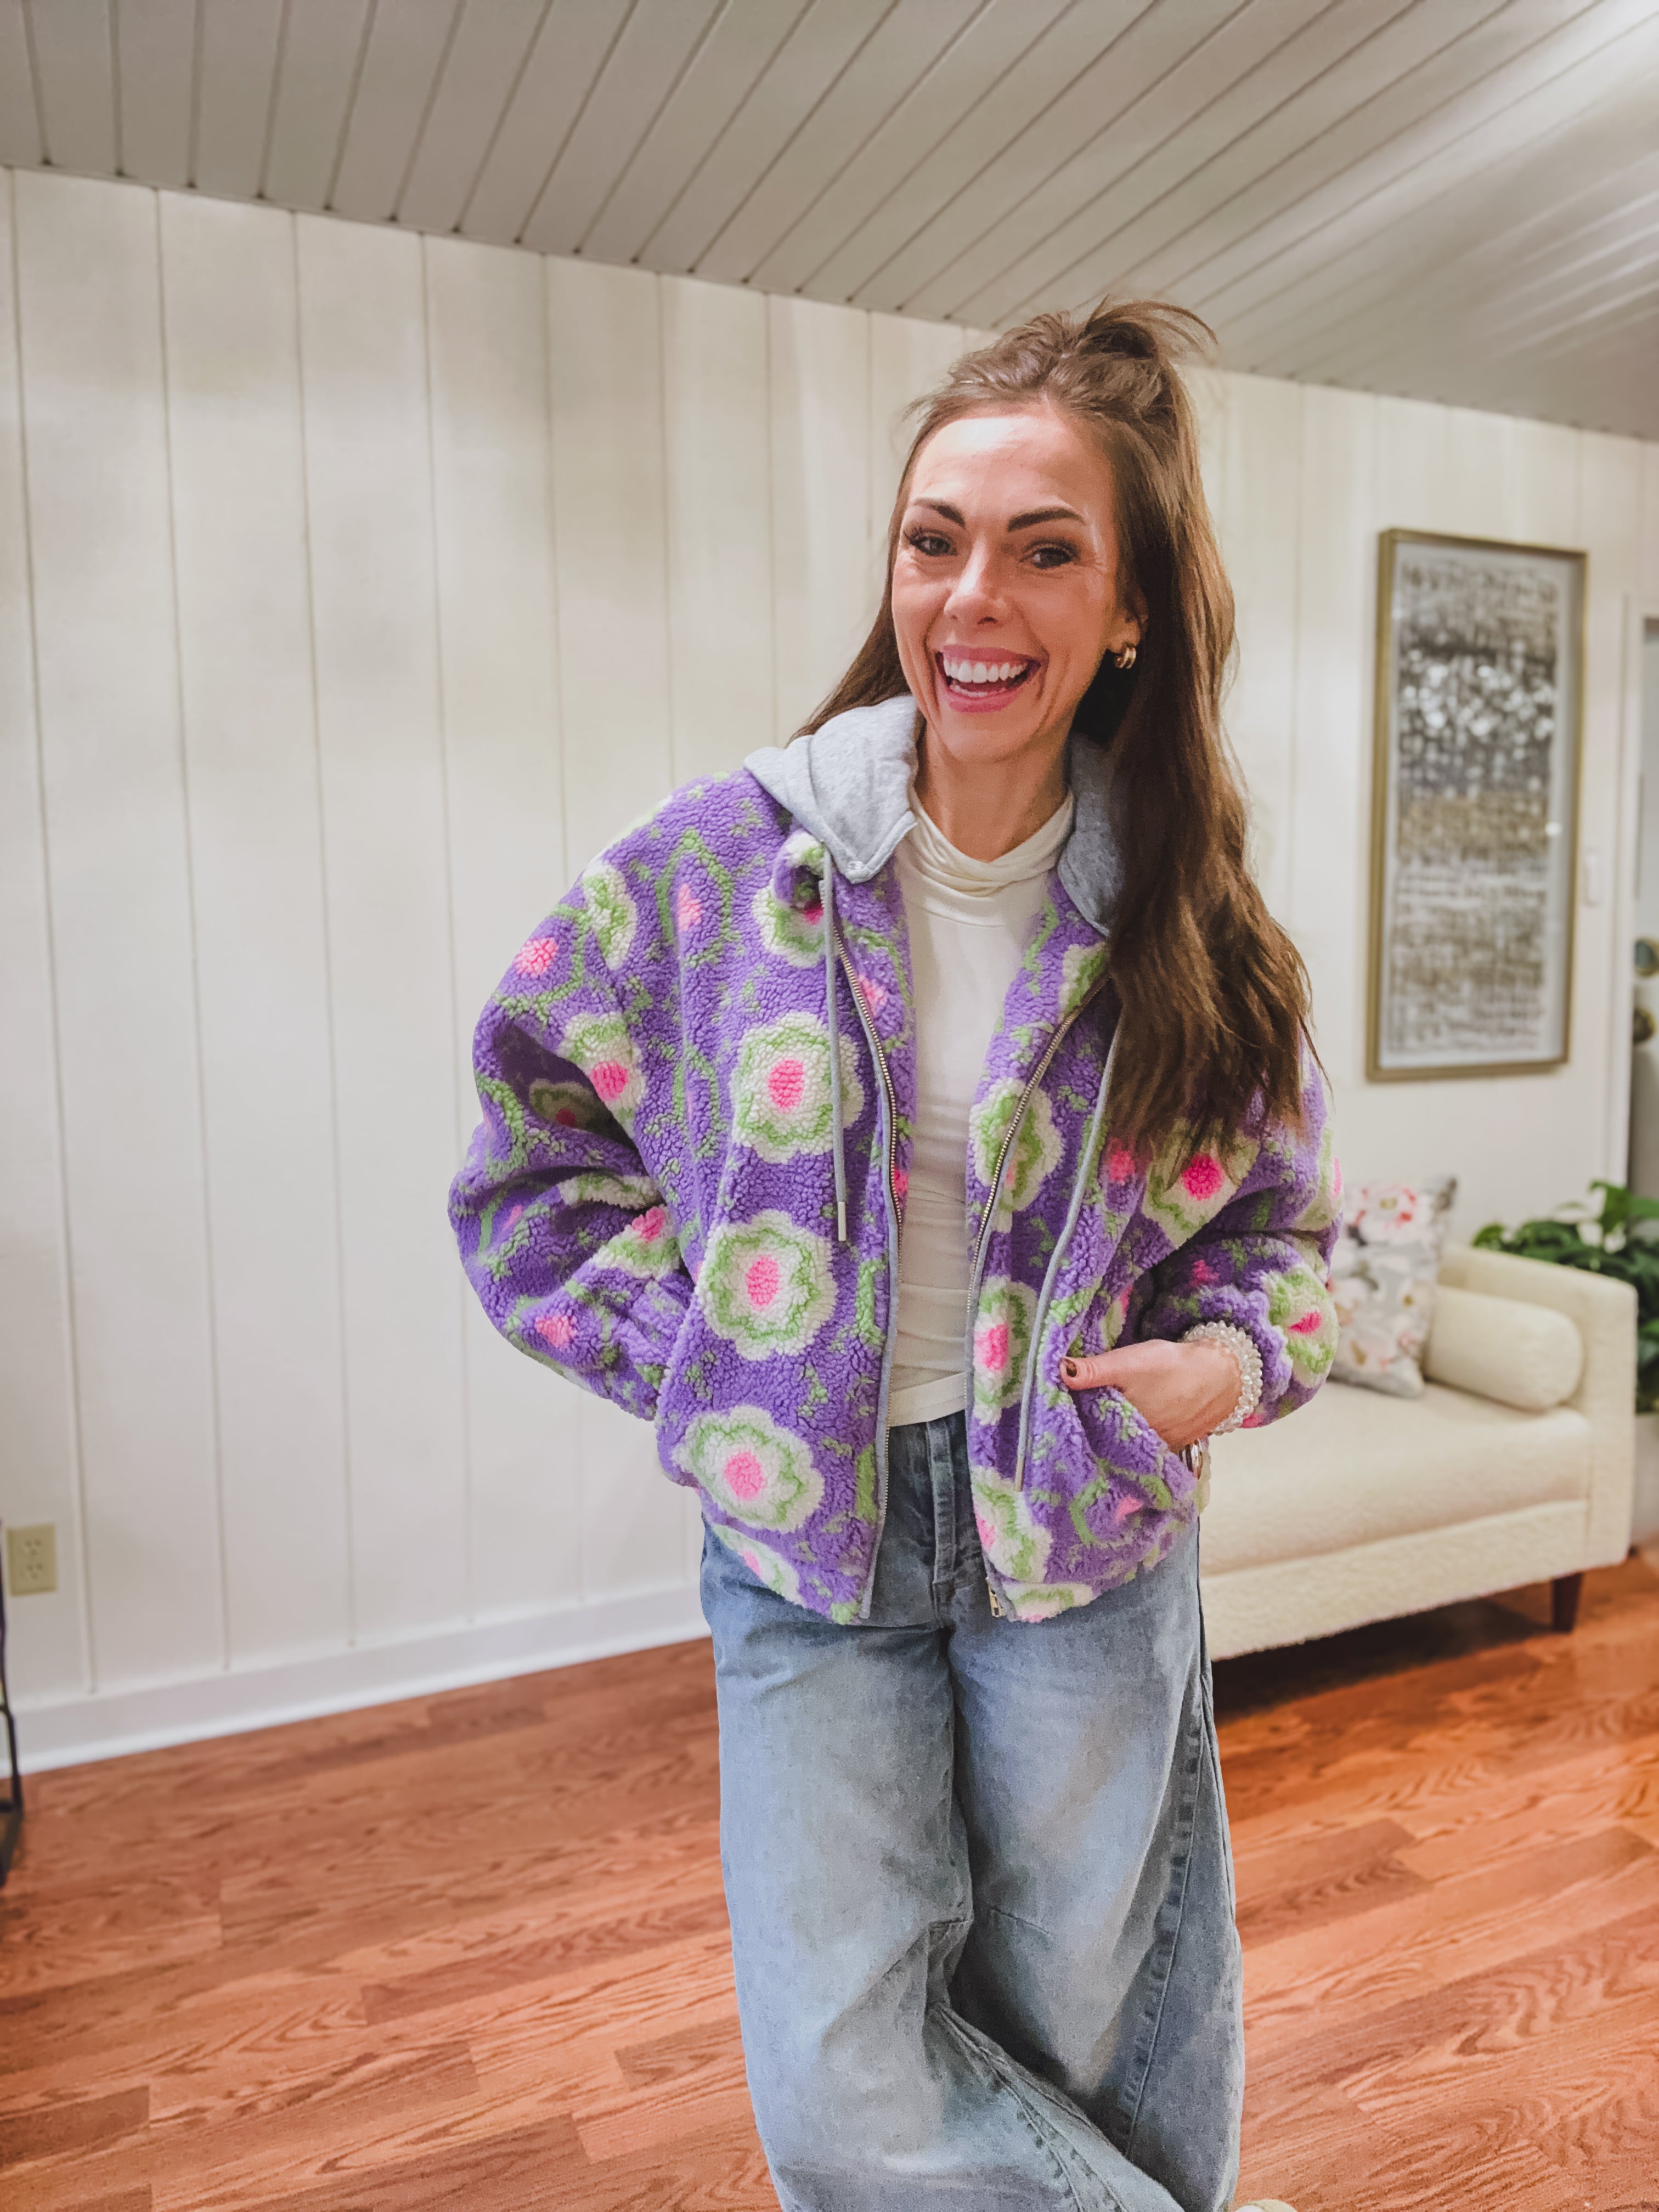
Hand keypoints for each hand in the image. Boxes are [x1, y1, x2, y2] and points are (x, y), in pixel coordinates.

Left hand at [1059, 1339, 1240, 1452]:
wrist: (1221, 1375)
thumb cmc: (1173, 1367)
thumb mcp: (1128, 1362)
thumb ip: (1094, 1370)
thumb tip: (1058, 1371)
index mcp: (1124, 1429)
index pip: (1088, 1431)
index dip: (1074, 1421)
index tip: (1057, 1414)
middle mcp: (1139, 1446)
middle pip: (1106, 1441)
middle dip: (1090, 1431)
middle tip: (1072, 1418)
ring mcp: (1158, 1448)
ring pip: (1125, 1444)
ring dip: (1111, 1435)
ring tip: (1094, 1421)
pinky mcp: (1172, 1444)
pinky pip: (1145, 1445)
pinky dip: (1134, 1437)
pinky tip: (1126, 1425)